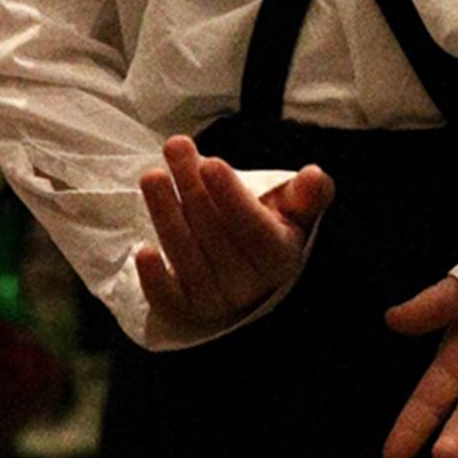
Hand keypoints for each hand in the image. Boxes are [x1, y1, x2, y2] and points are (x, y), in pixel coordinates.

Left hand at [135, 134, 332, 330]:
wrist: (244, 270)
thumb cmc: (266, 230)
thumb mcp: (292, 211)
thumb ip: (306, 194)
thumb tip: (315, 176)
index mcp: (279, 258)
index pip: (255, 229)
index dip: (231, 197)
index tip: (210, 163)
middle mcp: (249, 284)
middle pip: (214, 233)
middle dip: (191, 187)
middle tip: (175, 148)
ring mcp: (216, 299)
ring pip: (187, 257)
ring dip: (166, 215)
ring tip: (153, 177)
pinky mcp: (185, 309)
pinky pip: (169, 299)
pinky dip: (154, 279)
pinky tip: (141, 252)